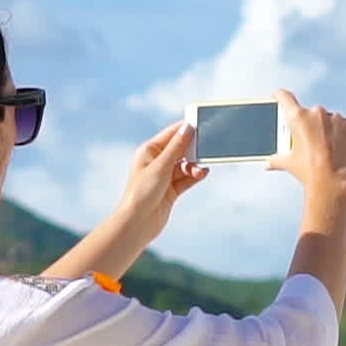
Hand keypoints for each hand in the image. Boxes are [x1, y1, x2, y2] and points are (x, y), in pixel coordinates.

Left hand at [116, 121, 207, 239]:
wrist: (138, 223)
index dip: (186, 128)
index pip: (171, 134)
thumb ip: (177, 147)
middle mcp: (156, 162)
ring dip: (195, 165)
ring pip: (185, 165)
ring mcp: (164, 176)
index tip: (202, 123)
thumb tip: (188, 128)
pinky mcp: (171, 190)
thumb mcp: (161, 166)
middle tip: (207, 147)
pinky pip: (187, 178)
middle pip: (181, 149)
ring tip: (201, 169)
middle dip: (194, 149)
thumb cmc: (142, 193)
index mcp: (149, 151)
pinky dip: (195, 175)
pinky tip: (202, 173)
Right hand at [268, 89, 345, 197]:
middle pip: (309, 113)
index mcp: (298, 118)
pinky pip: (344, 124)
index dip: (280, 96)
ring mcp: (335, 118)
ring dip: (326, 128)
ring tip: (325, 147)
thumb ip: (277, 159)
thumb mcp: (289, 163)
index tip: (279, 97)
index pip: (284, 97)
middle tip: (308, 141)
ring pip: (328, 119)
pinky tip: (338, 146)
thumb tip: (268, 163)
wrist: (334, 183)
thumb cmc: (310, 171)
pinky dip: (341, 132)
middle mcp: (317, 113)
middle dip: (308, 124)